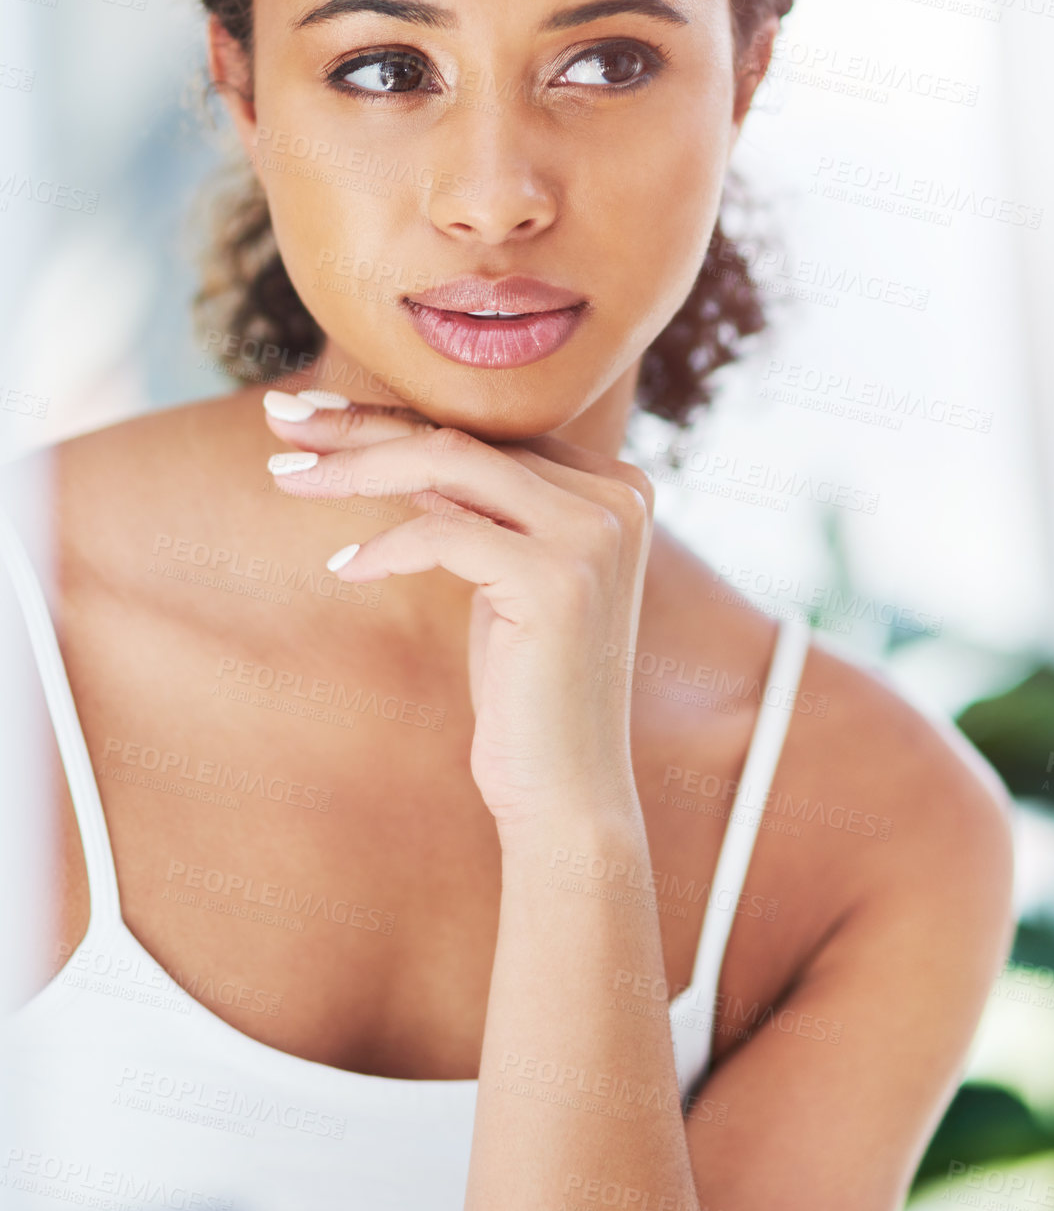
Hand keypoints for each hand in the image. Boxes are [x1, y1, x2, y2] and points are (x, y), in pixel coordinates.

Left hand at [262, 393, 654, 836]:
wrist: (568, 793)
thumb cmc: (527, 687)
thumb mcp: (501, 575)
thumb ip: (475, 506)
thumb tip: (388, 442)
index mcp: (613, 484)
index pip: (485, 430)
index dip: (394, 416)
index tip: (315, 417)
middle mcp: (617, 496)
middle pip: (463, 437)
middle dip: (362, 425)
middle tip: (280, 420)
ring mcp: (594, 533)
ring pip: (448, 465)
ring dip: (354, 467)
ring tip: (284, 477)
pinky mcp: (558, 579)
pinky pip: (441, 536)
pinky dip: (382, 549)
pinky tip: (342, 568)